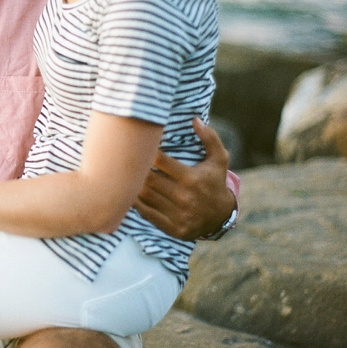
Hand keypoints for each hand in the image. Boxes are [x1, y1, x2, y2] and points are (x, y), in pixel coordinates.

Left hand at [133, 118, 235, 240]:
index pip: (160, 161)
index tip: (139, 146)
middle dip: (137, 168)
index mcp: (192, 178)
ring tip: (125, 174)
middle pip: (149, 178)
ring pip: (145, 195)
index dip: (146, 151)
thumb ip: (209, 138)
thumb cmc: (215, 182)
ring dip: (133, 184)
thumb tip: (195, 119)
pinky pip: (146, 213)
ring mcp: (178, 214)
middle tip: (126, 158)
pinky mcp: (172, 227)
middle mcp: (184, 197)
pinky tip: (131, 193)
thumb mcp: (219, 160)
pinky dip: (135, 203)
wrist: (221, 217)